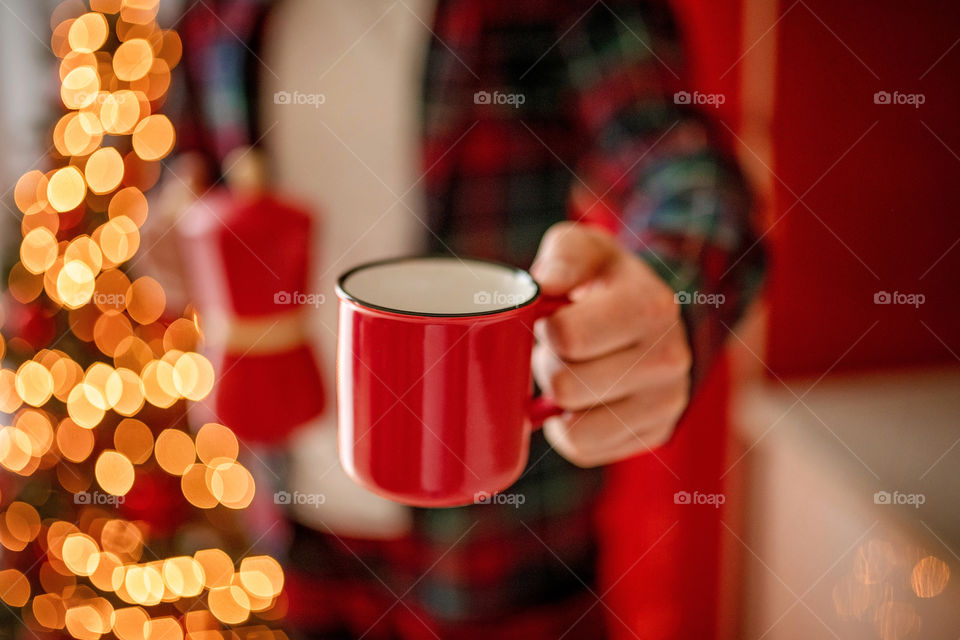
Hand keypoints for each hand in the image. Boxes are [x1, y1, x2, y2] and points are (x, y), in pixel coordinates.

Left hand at [530, 222, 690, 467]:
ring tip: (573, 372)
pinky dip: (569, 429)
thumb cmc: (604, 282)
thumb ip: (563, 255)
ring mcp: (666, 402)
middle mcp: (668, 358)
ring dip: (558, 403)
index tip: (554, 318)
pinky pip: (584, 450)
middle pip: (566, 385)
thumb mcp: (585, 249)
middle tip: (561, 350)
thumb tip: (544, 285)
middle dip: (548, 365)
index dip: (545, 330)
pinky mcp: (655, 434)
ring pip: (575, 428)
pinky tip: (582, 400)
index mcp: (650, 307)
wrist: (651, 316)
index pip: (567, 338)